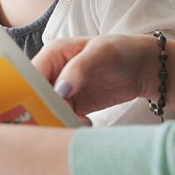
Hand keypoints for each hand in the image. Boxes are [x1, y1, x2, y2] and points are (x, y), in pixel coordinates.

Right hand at [32, 34, 156, 115]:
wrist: (143, 68)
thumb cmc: (121, 50)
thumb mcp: (102, 53)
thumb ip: (80, 68)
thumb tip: (60, 89)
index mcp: (53, 54)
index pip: (31, 76)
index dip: (31, 93)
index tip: (40, 110)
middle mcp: (53, 72)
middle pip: (35, 96)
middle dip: (44, 111)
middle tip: (59, 121)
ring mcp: (63, 91)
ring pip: (48, 110)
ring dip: (58, 120)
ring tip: (79, 122)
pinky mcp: (74, 106)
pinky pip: (64, 118)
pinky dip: (70, 124)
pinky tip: (85, 123)